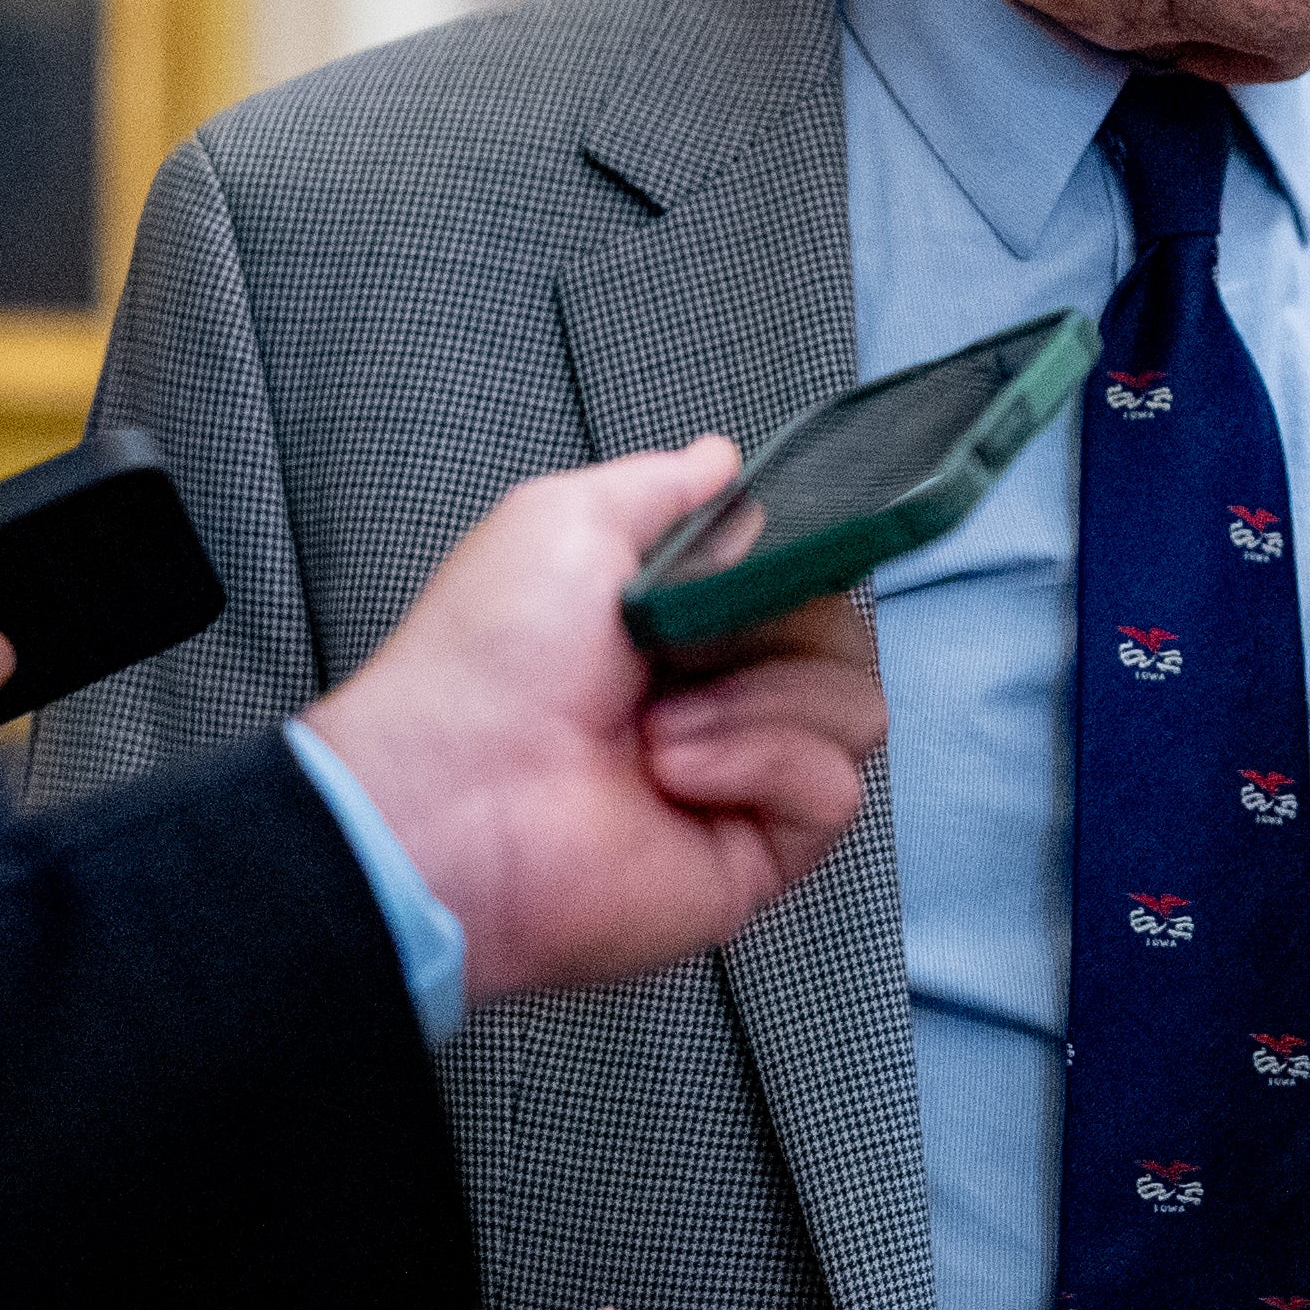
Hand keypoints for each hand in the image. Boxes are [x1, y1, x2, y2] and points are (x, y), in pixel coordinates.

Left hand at [301, 444, 887, 996]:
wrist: (453, 795)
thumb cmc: (485, 663)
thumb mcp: (567, 519)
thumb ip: (663, 484)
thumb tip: (723, 460)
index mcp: (681, 622)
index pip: (802, 579)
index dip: (794, 567)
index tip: (750, 566)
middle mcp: (722, 696)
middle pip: (845, 635)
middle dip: (767, 627)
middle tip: (678, 646)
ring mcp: (748, 776)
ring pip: (857, 705)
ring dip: (756, 698)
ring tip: (655, 724)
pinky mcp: (762, 849)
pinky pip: (835, 786)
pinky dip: (761, 763)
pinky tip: (676, 772)